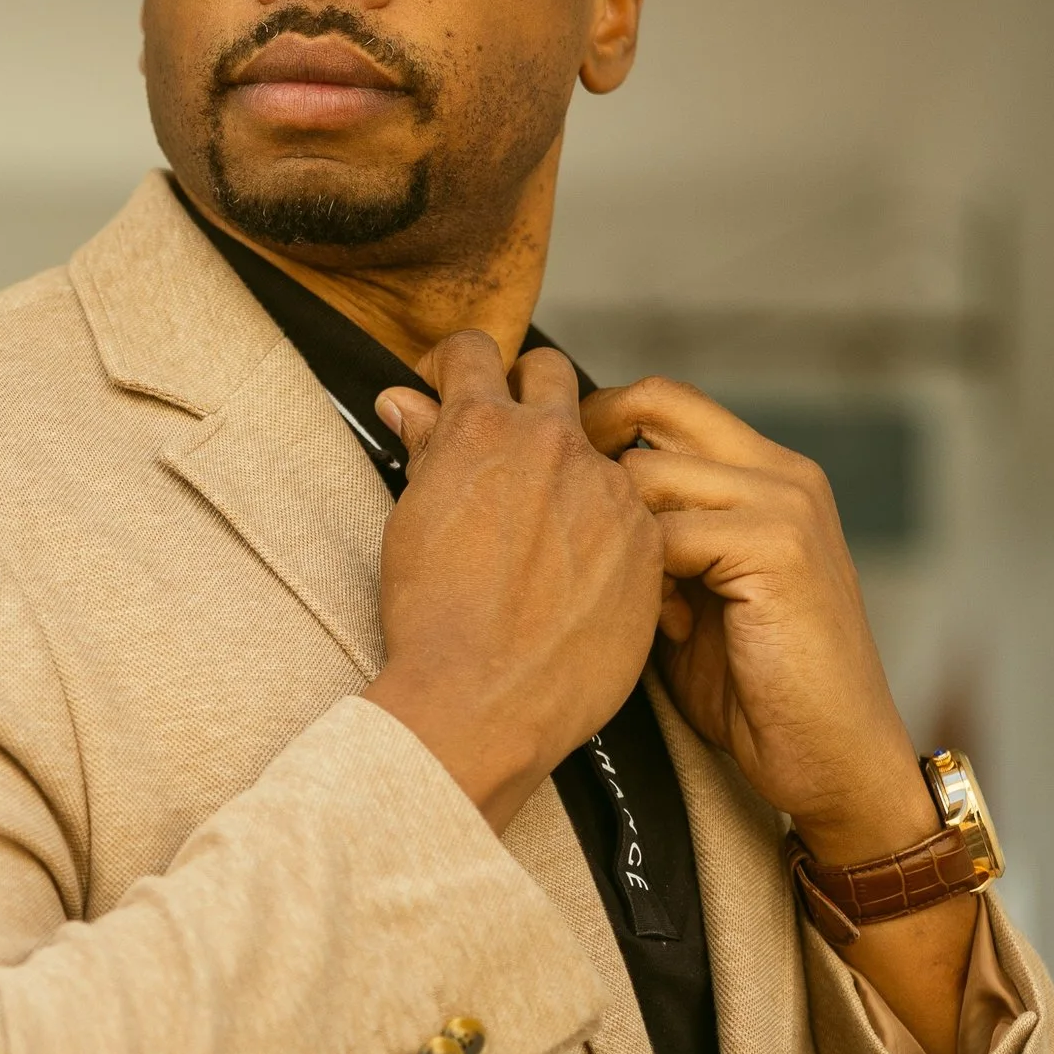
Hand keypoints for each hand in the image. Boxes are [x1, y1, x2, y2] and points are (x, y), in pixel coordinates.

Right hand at [363, 335, 662, 834]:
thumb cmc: (432, 619)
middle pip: (551, 373)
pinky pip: (631, 512)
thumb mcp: (412, 521)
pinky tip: (580, 577)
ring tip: (544, 529)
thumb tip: (405, 401)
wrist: (484, 701)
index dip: (454, 367)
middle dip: (526, 393)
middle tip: (508, 444)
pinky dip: (606, 530)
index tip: (449, 393)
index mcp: (485, 429)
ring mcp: (609, 491)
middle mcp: (555, 444)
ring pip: (598, 449)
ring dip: (570, 469)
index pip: (474, 352)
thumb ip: (424, 449)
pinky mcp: (648, 542)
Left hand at [573, 379, 924, 856]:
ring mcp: (786, 503)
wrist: (834, 757)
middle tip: (563, 521)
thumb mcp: (695, 592)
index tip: (554, 481)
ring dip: (616, 533)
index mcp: (768, 473)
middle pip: (655, 402)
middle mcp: (783, 472)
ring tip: (634, 599)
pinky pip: (666, 535)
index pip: (665, 401)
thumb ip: (656, 536)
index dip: (598, 426)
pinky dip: (644, 582)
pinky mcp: (779, 546)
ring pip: (647, 474)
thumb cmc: (756, 689)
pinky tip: (667, 627)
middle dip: (589, 452)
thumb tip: (571, 499)